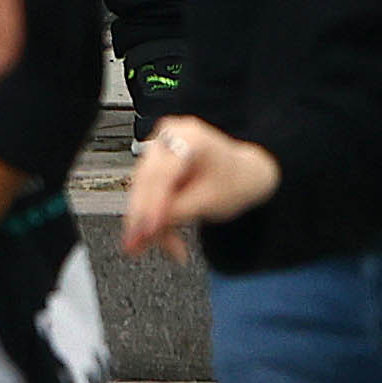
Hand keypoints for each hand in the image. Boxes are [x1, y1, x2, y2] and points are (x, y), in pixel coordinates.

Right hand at [121, 115, 280, 257]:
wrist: (243, 175)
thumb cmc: (234, 181)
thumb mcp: (210, 201)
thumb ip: (176, 212)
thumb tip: (144, 228)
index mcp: (191, 137)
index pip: (161, 172)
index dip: (151, 203)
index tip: (147, 229)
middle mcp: (171, 135)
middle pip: (146, 180)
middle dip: (144, 218)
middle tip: (138, 245)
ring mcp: (161, 147)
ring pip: (142, 190)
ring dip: (150, 222)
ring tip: (168, 247)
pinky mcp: (156, 163)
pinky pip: (147, 192)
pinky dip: (155, 217)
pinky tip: (166, 237)